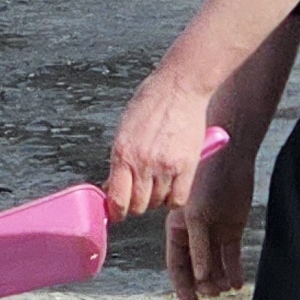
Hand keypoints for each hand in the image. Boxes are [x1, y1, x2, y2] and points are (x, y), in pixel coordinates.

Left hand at [103, 66, 218, 219]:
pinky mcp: (187, 166)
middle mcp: (142, 163)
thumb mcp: (124, 130)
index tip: (116, 212)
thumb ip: (119, 159)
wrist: (179, 87)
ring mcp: (166, 167)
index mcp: (122, 153)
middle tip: (137, 195)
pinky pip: (178, 199)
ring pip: (157, 204)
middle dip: (135, 205)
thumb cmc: (151, 103)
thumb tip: (112, 185)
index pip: (116, 198)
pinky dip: (174, 199)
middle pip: (137, 206)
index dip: (115, 211)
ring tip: (156, 184)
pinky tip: (171, 187)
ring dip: (155, 200)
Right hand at [166, 142, 253, 299]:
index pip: (177, 264)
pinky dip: (235, 270)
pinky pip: (232, 255)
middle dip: (204, 285)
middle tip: (214, 293)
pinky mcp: (232, 229)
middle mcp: (194, 234)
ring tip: (227, 287)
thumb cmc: (205, 183)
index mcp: (178, 229)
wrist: (230, 160)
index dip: (182, 286)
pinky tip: (238, 283)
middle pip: (197, 268)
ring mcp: (214, 232)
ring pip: (215, 264)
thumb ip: (197, 247)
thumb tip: (199, 278)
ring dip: (220, 279)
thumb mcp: (196, 217)